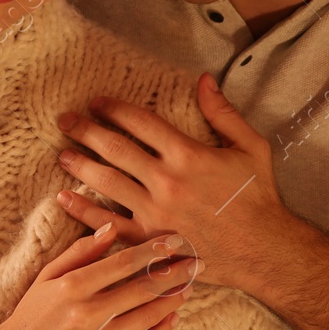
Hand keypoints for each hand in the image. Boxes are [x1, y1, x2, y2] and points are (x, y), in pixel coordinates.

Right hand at [0, 222, 200, 329]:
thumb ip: (80, 252)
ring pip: (149, 315)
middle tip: (196, 260)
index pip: (122, 262)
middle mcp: (88, 313)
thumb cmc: (33, 312)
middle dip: (174, 272)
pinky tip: (173, 315)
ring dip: (173, 299)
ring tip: (189, 285)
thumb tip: (110, 229)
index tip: (174, 240)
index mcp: (73, 286)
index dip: (152, 250)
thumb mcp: (49, 275)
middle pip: (143, 288)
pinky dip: (163, 328)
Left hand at [55, 73, 290, 291]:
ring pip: (107, 183)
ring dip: (80, 165)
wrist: (264, 250)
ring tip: (63, 153)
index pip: (140, 122)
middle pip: (115, 148)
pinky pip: (109, 224)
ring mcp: (155, 212)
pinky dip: (83, 211)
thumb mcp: (251, 147)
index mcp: (188, 154)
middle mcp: (167, 181)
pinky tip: (64, 198)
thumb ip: (223, 112)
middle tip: (65, 121)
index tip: (96, 102)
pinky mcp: (150, 241)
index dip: (114, 109)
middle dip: (86, 130)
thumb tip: (204, 79)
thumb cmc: (259, 197)